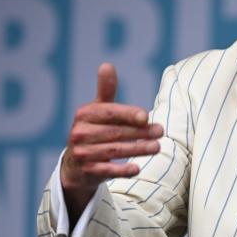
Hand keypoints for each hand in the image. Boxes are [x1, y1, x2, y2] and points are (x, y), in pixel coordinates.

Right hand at [61, 63, 163, 217]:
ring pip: (114, 151)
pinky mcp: (87, 172)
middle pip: (115, 132)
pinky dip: (122, 170)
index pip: (109, 113)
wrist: (76, 164)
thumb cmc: (93, 130)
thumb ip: (105, 91)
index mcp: (84, 114)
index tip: (146, 116)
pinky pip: (107, 171)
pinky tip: (137, 169)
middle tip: (160, 131)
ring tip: (157, 147)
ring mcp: (82, 153)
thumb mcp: (97, 110)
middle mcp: (79, 133)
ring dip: (137, 149)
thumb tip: (107, 65)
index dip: (128, 114)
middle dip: (140, 132)